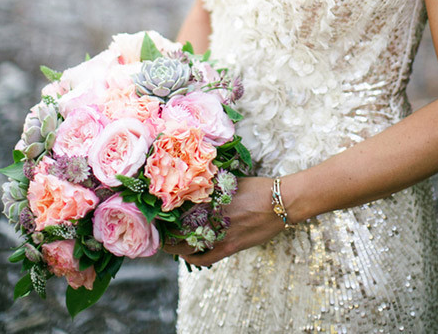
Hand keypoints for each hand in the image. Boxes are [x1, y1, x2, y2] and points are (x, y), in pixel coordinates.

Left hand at [163, 176, 283, 266]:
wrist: (281, 202)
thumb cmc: (259, 188)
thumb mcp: (233, 181)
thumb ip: (214, 184)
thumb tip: (198, 179)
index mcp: (211, 199)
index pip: (178, 208)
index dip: (164, 212)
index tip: (156, 211)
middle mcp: (212, 217)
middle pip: (179, 228)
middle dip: (166, 230)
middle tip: (158, 228)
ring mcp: (220, 234)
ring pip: (188, 246)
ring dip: (175, 246)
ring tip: (166, 243)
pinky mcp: (229, 247)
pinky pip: (204, 258)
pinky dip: (192, 258)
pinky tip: (186, 255)